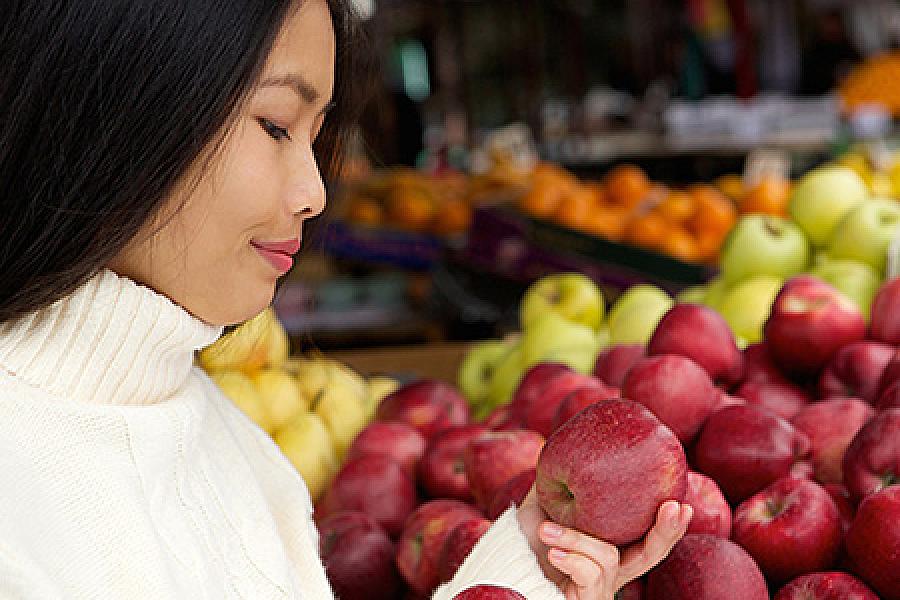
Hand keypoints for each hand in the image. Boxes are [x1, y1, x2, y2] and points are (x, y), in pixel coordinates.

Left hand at [517, 486, 691, 598]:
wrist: (504, 573)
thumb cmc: (524, 546)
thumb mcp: (542, 510)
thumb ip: (557, 487)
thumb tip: (567, 451)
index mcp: (609, 550)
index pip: (648, 539)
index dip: (669, 526)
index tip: (683, 503)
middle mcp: (611, 572)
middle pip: (652, 555)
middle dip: (666, 531)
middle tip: (673, 506)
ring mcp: (600, 589)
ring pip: (609, 557)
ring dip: (576, 539)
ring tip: (545, 530)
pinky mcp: (586, 599)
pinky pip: (591, 574)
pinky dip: (572, 557)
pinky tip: (552, 552)